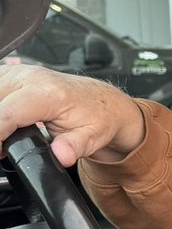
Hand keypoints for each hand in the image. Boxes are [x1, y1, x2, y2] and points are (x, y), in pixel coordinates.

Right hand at [0, 64, 144, 166]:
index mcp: (49, 93)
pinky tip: (5, 119)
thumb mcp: (92, 138)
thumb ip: (73, 147)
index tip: (0, 151)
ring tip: (6, 135)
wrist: (103, 101)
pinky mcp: (14, 73)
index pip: (7, 113)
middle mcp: (32, 78)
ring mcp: (21, 72)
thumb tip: (61, 156)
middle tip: (4, 147)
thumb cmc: (97, 117)